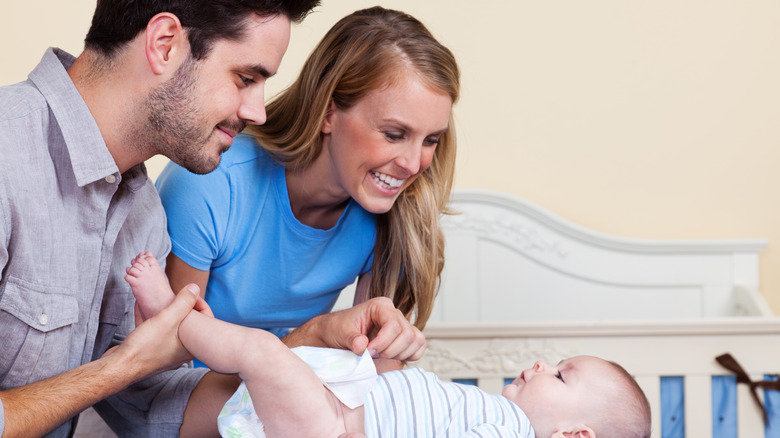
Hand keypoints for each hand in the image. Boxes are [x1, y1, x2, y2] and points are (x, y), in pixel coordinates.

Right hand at [106, 285, 205, 378]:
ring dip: (166, 312)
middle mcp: (181, 352)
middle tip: (177, 296)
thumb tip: (195, 287)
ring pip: (170, 328)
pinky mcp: (150, 351)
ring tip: (161, 300)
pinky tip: (142, 305)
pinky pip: (155, 332)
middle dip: (182, 307)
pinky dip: (151, 319)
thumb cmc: (145, 345)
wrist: (118, 366)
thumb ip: (183, 302)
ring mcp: (165, 353)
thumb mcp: (167, 319)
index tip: (189, 295)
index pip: (206, 322)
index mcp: (191, 347)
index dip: (200, 304)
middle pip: (188, 324)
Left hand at [300, 297, 426, 361]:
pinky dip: (409, 356)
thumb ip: (352, 339)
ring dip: (398, 354)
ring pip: (416, 341)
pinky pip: (419, 347)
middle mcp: (395, 313)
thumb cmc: (338, 329)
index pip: (394, 325)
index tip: (368, 351)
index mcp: (381, 306)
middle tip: (372, 354)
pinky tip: (391, 356)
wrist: (336, 334)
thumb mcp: (340, 332)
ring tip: (379, 355)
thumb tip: (362, 346)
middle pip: (408, 335)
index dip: (383, 342)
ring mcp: (402, 325)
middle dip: (390, 350)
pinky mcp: (405, 338)